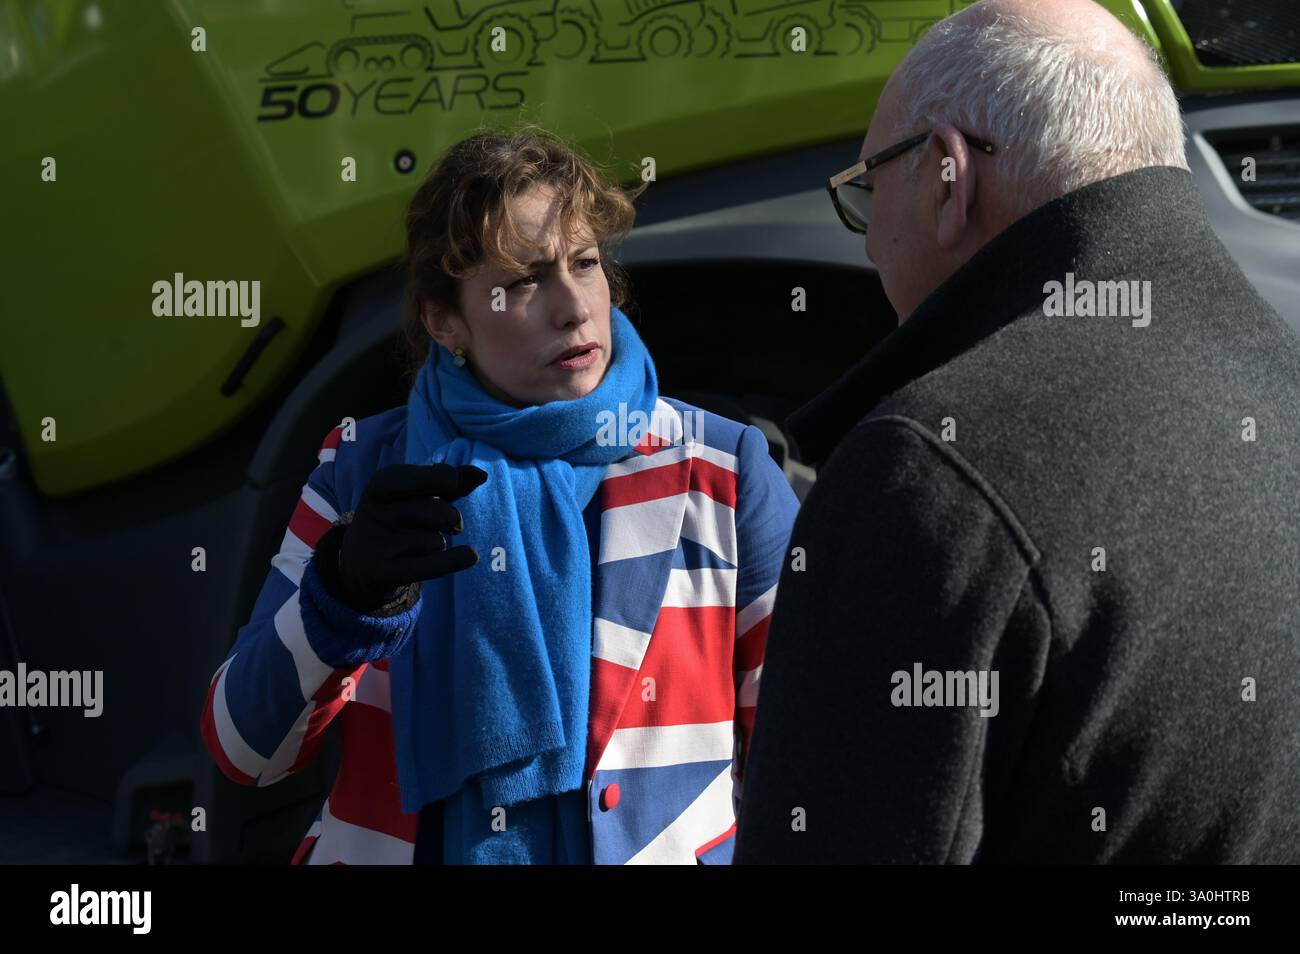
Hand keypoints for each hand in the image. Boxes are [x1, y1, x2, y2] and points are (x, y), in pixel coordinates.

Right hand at [334, 463, 487, 609]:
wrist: (360, 562)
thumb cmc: (399, 519)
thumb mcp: (417, 495)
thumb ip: (448, 482)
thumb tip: (481, 474)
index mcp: (381, 483)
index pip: (425, 477)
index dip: (444, 478)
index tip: (451, 483)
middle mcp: (374, 510)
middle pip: (439, 512)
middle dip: (450, 518)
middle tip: (449, 525)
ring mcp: (375, 542)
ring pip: (435, 541)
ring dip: (438, 543)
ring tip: (418, 545)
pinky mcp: (380, 572)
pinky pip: (429, 566)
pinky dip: (454, 561)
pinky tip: (470, 555)